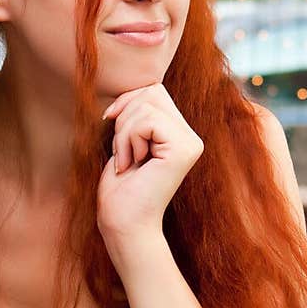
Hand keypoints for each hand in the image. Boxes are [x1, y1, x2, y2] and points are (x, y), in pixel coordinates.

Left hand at [97, 84, 203, 256]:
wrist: (124, 223)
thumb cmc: (120, 188)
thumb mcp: (126, 140)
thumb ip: (137, 112)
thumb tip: (138, 84)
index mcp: (180, 133)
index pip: (153, 91)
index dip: (126, 103)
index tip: (114, 131)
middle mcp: (192, 137)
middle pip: (151, 91)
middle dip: (125, 117)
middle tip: (124, 152)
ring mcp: (191, 143)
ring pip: (146, 105)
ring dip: (124, 133)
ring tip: (128, 161)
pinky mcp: (184, 150)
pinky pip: (146, 121)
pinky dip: (128, 140)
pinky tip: (133, 164)